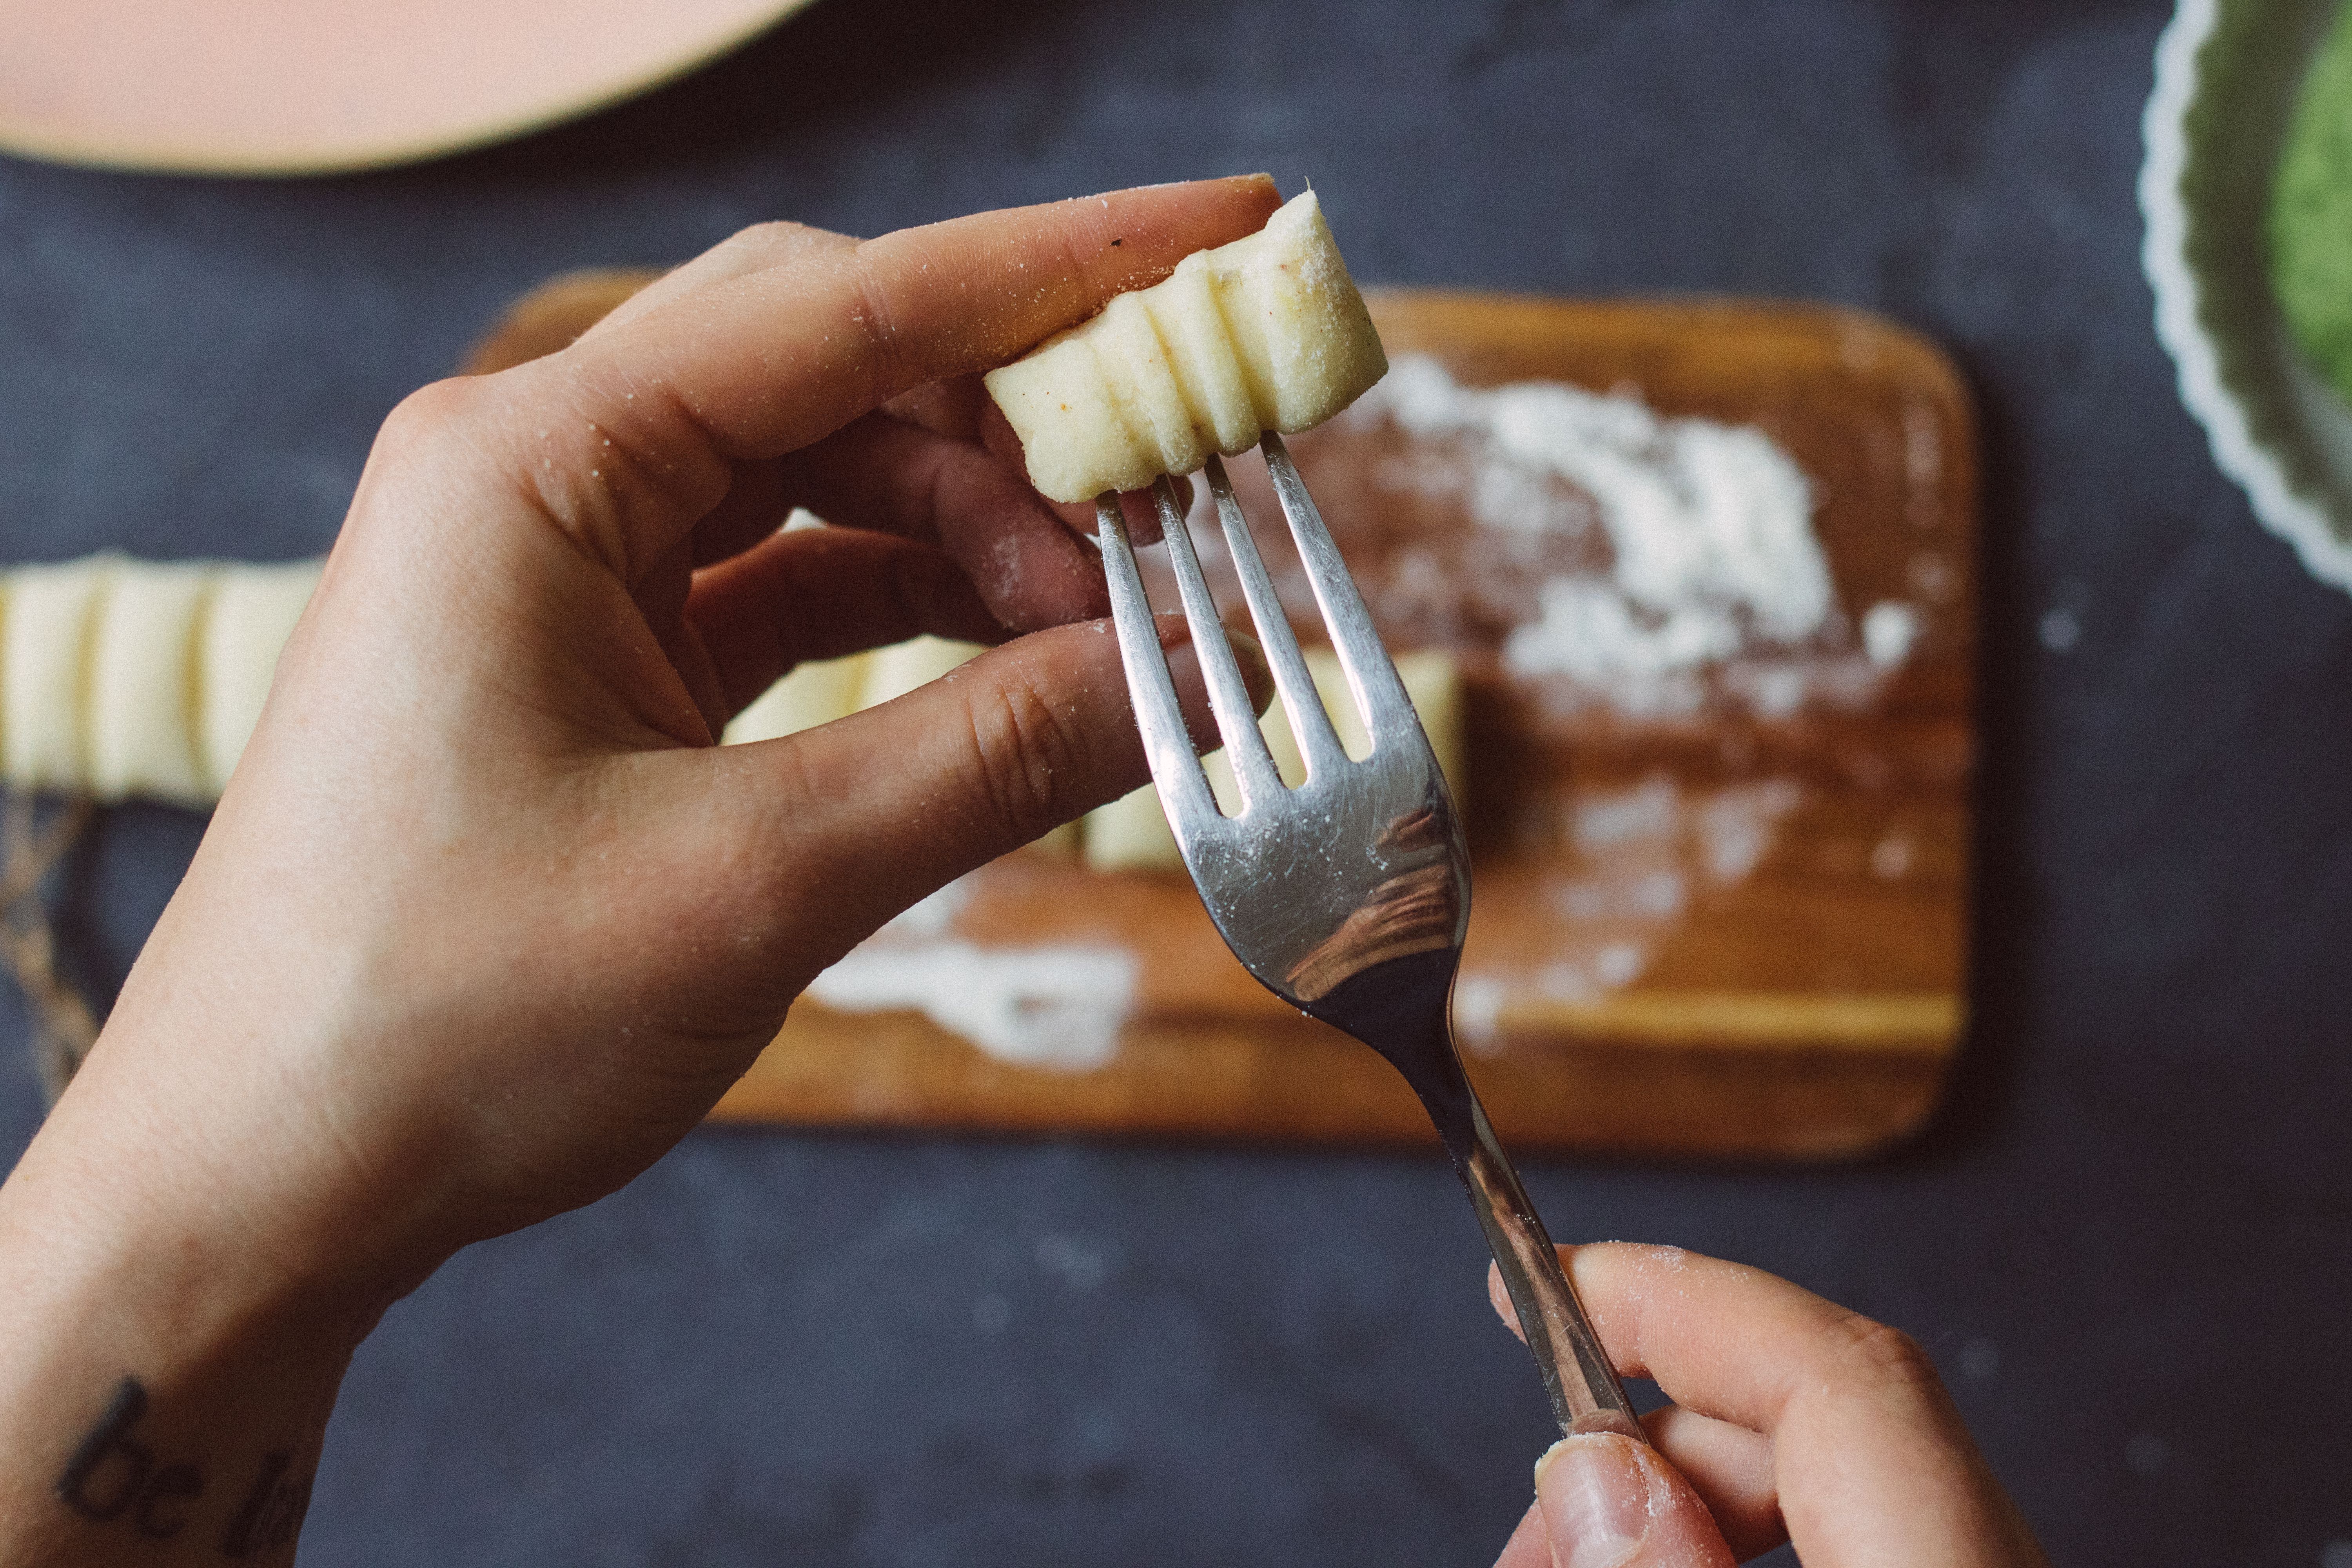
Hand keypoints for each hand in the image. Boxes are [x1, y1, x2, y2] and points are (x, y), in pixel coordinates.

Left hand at [0, 176, 1275, 1564]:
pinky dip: (908, 611)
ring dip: (974, 533)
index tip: (1218, 239)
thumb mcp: (755, 881)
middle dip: (1022, 421)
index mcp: (532, 466)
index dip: (1057, 267)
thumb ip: (989, 757)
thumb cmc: (446, 1021)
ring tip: (1104, 627)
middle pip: (833, 367)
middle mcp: (536, 476)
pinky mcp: (589, 656)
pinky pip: (783, 582)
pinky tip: (1014, 661)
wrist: (263, 1178)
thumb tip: (1188, 677)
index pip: (843, 306)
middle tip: (1180, 496)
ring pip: (820, 475)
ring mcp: (558, 566)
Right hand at [1490, 1244, 2047, 1567]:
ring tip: (1583, 1556)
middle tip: (1541, 1514)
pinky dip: (1770, 1549)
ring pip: (1853, 1498)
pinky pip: (1883, 1547)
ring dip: (1698, 1506)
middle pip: (1839, 1430)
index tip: (1556, 1279)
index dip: (1684, 1300)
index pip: (1844, 1376)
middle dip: (1662, 1439)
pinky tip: (1682, 1566)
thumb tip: (1594, 1473)